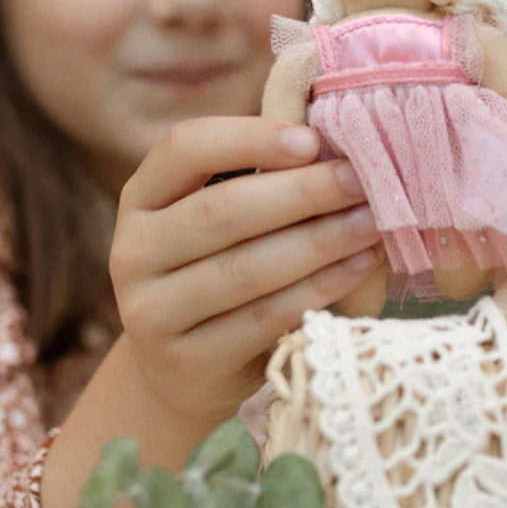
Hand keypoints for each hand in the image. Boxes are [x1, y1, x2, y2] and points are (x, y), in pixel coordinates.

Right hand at [110, 116, 381, 422]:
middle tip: (363, 182)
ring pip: (245, 269)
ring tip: (373, 223)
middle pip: (222, 211)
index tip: (313, 140)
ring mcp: (151, 312)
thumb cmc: (225, 267)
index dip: (250, 138)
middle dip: (303, 193)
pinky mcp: (186, 362)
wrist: (189, 370)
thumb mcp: (228, 219)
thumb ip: (265, 179)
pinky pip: (263, 318)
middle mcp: (133, 251)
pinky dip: (319, 288)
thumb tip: (342, 148)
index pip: (185, 149)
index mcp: (143, 197)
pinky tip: (360, 266)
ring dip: (320, 241)